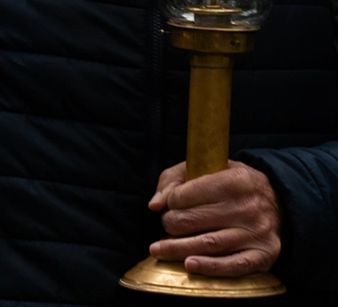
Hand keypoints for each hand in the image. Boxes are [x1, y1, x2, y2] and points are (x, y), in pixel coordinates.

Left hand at [148, 161, 281, 276]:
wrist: (281, 201)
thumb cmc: (233, 184)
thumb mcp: (207, 167)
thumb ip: (174, 178)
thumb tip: (154, 205)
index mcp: (233, 181)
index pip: (185, 195)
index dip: (170, 202)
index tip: (168, 205)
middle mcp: (247, 207)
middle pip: (193, 221)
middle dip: (170, 225)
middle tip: (166, 226)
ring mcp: (256, 233)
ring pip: (208, 244)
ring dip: (177, 249)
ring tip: (158, 250)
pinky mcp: (264, 255)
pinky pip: (233, 265)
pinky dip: (209, 267)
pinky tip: (189, 265)